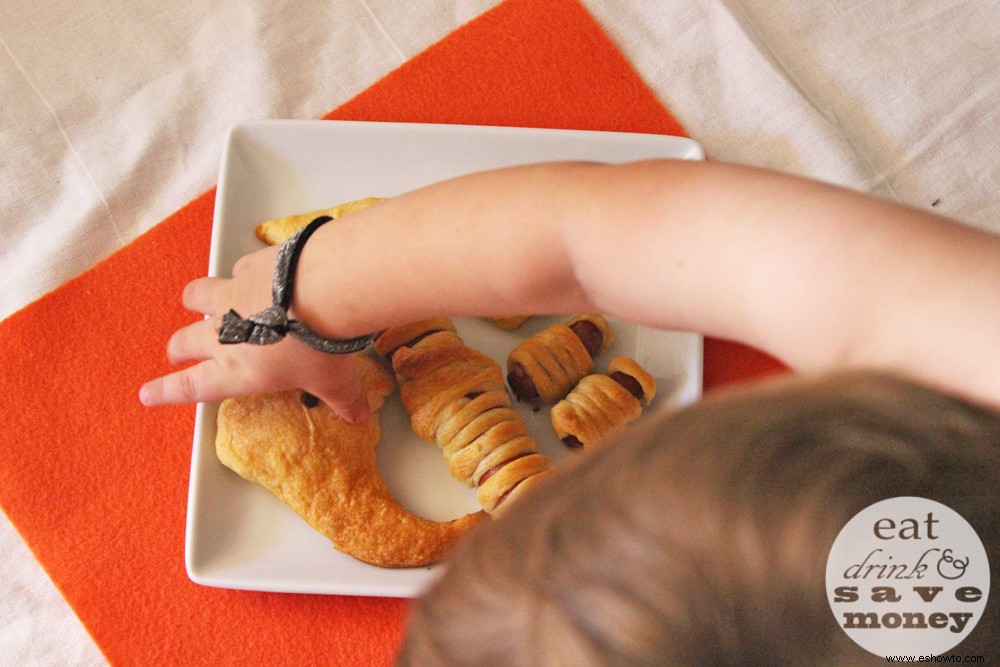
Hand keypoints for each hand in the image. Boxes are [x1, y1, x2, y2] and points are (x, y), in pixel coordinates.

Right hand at [138, 245, 369, 422]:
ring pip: (197, 296)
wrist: (323, 289)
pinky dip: (240, 274)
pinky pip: (235, 270)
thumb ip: (343, 399)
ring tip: (197, 301)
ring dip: (195, 301)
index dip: (166, 391)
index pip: (192, 387)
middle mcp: (225, 333)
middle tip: (176, 351)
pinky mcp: (248, 265)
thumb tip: (356, 415)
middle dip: (178, 347)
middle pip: (185, 341)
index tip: (147, 393)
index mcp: (236, 371)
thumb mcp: (336, 381)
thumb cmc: (320, 345)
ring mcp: (232, 295)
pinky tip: (254, 274)